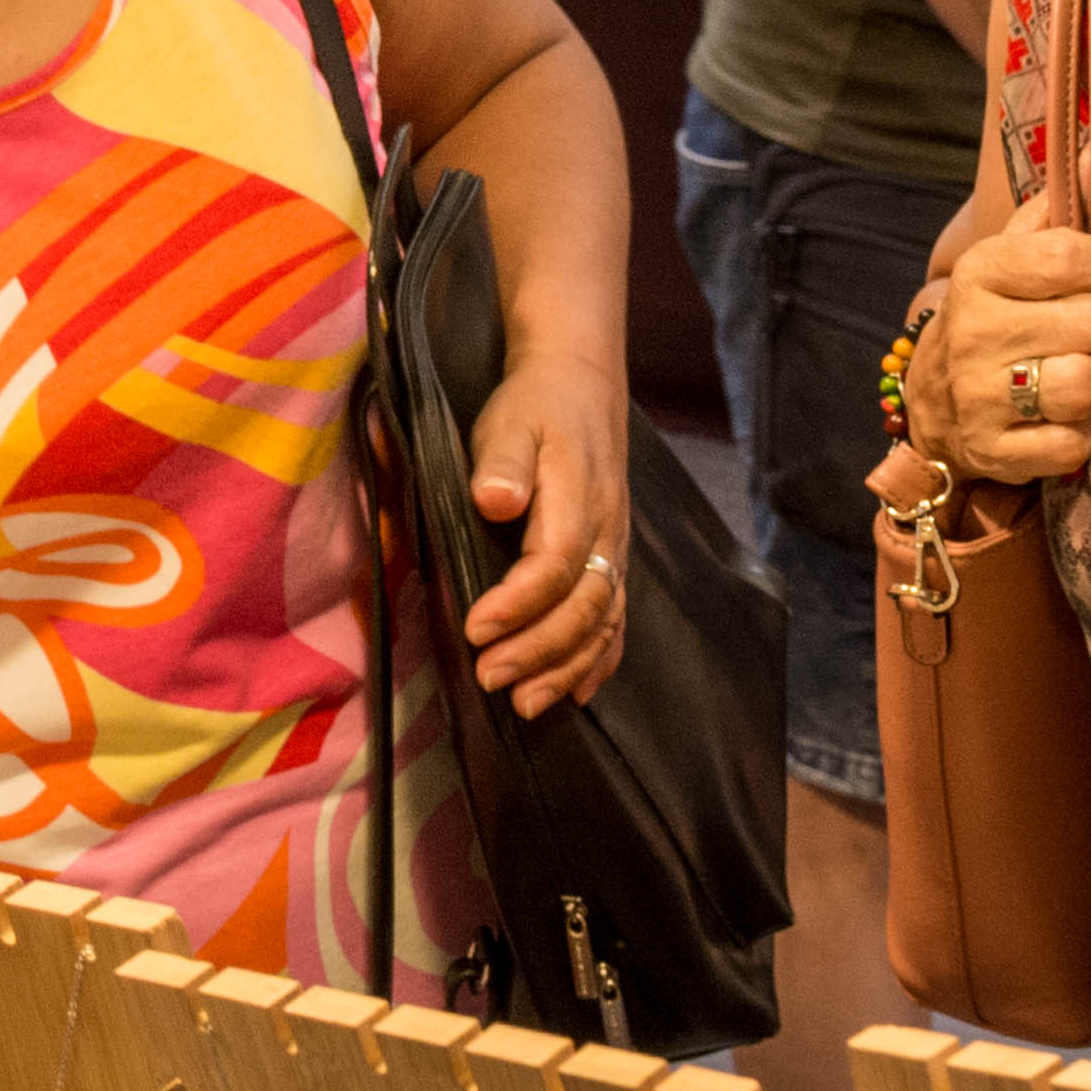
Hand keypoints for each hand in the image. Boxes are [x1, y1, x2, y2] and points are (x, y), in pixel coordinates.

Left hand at [452, 364, 632, 711]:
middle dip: (538, 651)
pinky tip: (575, 693)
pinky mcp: (613, 560)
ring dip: (565, 668)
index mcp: (578, 499)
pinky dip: (598, 661)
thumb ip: (502, 460)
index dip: (518, 604)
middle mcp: (606, 533)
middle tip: (489, 678)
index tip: (474, 628)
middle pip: (582, 607)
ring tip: (524, 704)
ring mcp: (615, 551)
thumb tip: (496, 500)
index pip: (554, 565)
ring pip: (602, 623)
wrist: (580, 386)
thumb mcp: (510, 419)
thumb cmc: (536, 406)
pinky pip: (615, 620)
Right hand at [908, 109, 1090, 493]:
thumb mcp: (1030, 243)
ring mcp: (980, 396)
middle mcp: (974, 331)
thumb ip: (1090, 182)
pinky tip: (1084, 413)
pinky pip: (1077, 444)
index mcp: (984, 270)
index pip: (1071, 257)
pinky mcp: (996, 452)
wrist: (934, 399)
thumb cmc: (1005, 307)